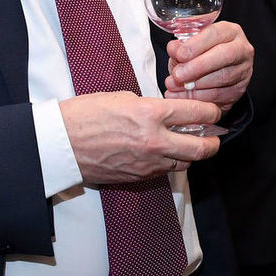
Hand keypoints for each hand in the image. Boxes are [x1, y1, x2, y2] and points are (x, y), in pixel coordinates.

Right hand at [60, 91, 221, 184]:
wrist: (61, 143)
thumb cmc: (86, 114)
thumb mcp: (122, 98)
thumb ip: (150, 106)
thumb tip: (167, 113)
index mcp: (151, 114)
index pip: (197, 114)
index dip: (212, 112)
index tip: (214, 111)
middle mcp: (155, 141)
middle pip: (201, 148)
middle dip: (213, 142)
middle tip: (215, 136)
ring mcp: (148, 163)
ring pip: (185, 163)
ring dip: (192, 154)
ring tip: (190, 145)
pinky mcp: (138, 177)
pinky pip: (165, 171)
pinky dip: (171, 163)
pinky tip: (166, 154)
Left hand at [164, 20, 253, 112]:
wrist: (211, 74)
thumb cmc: (201, 55)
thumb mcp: (189, 46)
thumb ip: (181, 46)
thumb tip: (174, 48)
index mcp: (230, 31)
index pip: (215, 33)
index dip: (196, 45)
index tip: (179, 55)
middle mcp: (241, 49)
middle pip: (224, 55)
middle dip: (198, 66)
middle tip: (178, 74)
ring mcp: (244, 70)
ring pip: (223, 77)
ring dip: (196, 84)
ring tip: (175, 86)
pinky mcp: (240, 89)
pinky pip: (220, 95)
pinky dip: (199, 97)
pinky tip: (184, 97)